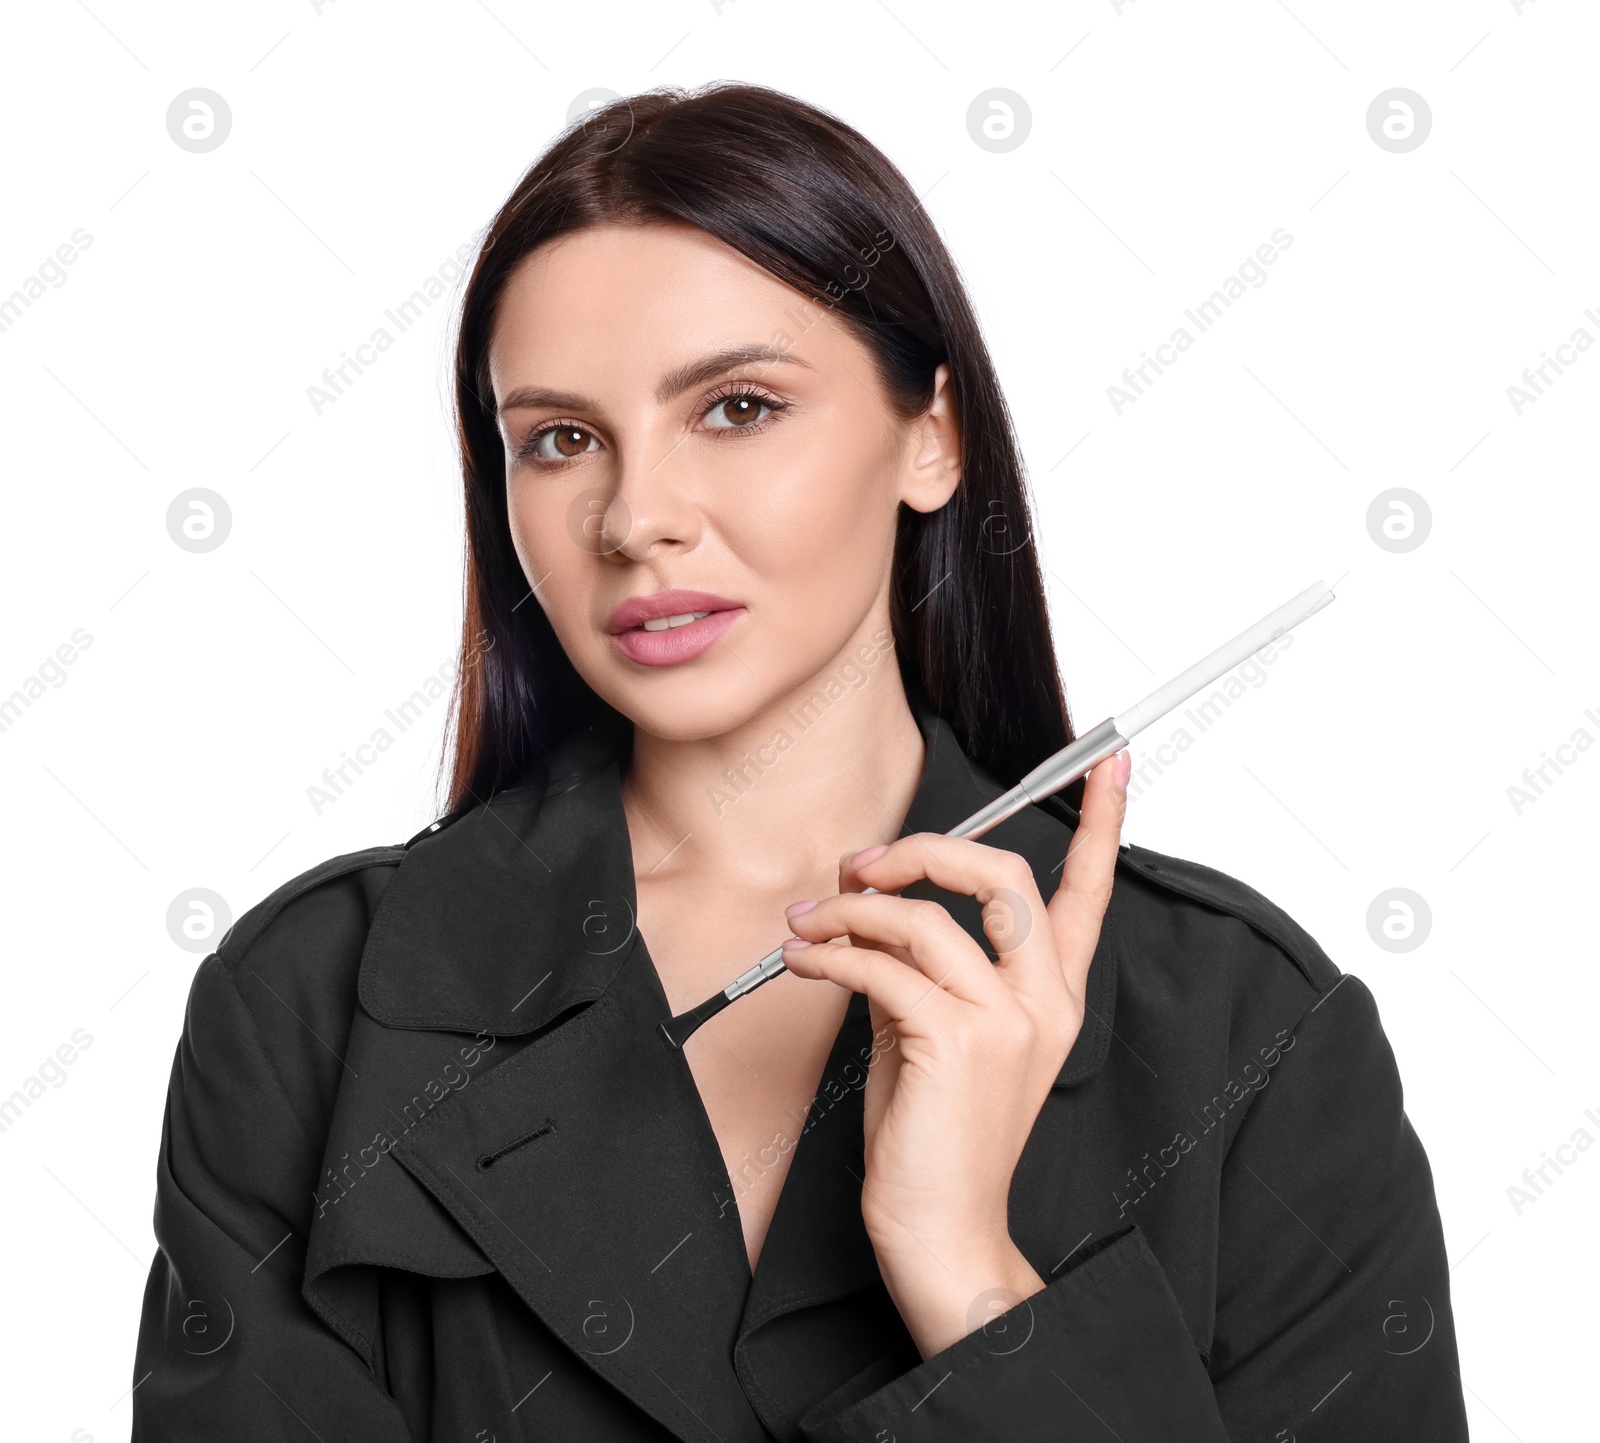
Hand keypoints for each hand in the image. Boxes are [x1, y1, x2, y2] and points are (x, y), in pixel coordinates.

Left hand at [779, 748, 1130, 1357]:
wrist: (941, 1230)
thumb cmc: (936, 1135)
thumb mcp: (937, 1035)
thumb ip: (926, 969)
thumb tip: (871, 912)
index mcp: (1053, 996)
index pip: (1089, 894)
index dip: (1101, 823)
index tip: (1108, 764)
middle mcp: (1044, 1001)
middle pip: (1003, 877)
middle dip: (924, 850)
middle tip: (863, 866)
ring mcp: (1008, 1021)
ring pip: (929, 918)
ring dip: (851, 911)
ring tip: (808, 925)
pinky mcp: (959, 1042)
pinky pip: (884, 965)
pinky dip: (833, 954)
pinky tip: (806, 960)